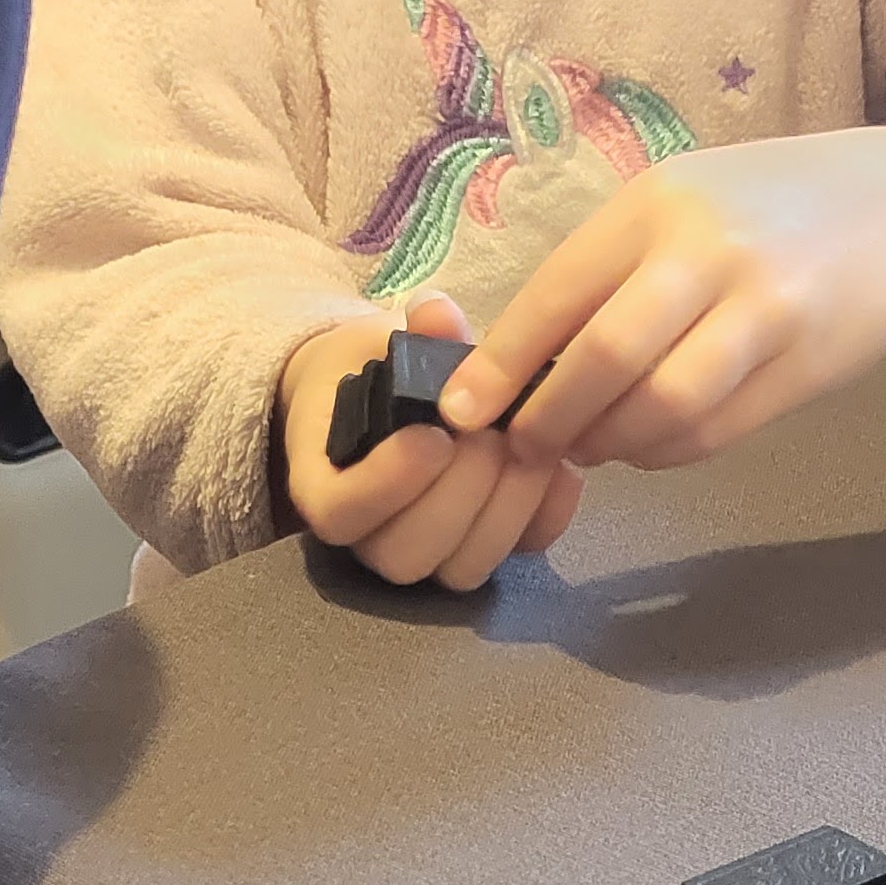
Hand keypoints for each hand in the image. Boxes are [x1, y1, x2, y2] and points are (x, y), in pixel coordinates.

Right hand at [279, 290, 583, 591]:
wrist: (400, 394)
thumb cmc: (381, 370)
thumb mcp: (384, 341)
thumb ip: (413, 332)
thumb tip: (437, 314)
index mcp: (325, 483)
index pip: (338, 513)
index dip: (387, 484)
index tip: (433, 435)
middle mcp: (371, 534)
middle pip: (405, 555)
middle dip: (459, 493)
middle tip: (490, 433)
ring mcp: (429, 550)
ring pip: (462, 570)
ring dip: (505, 511)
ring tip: (526, 446)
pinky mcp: (484, 547)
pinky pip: (517, 556)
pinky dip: (545, 517)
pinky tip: (561, 469)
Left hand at [440, 137, 885, 470]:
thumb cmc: (756, 210)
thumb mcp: (676, 206)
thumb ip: (605, 271)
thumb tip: (515, 363)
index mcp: (658, 206)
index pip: (559, 294)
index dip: (501, 363)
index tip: (463, 411)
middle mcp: (711, 252)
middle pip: (607, 358)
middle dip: (552, 418)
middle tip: (528, 445)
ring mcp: (767, 309)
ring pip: (664, 407)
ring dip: (613, 443)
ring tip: (593, 445)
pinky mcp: (808, 363)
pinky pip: (716, 430)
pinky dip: (667, 450)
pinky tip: (649, 442)